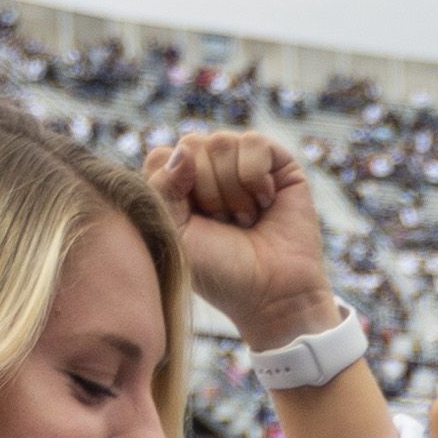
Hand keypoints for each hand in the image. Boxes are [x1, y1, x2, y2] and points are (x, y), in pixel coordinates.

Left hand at [146, 132, 336, 349]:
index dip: (174, 187)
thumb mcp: (175, 233)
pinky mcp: (277, 161)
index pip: (162, 155)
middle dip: (207, 193)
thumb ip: (161, 187)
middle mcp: (210, 168)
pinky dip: (256, 179)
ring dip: (233, 192)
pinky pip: (253, 142)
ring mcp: (243, 161)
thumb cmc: (220, 271)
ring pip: (221, 142)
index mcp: (179, 184)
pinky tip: (266, 203)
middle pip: (191, 144)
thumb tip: (184, 149)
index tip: (194, 224)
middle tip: (225, 225)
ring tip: (246, 219)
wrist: (271, 294)